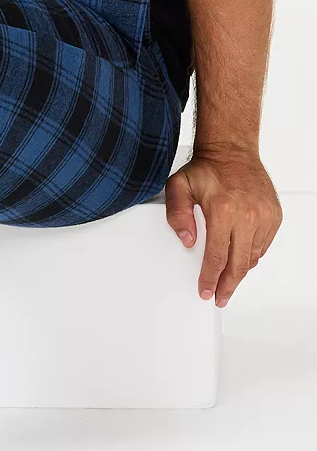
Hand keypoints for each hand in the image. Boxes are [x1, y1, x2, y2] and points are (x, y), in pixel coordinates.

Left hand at [164, 146, 281, 307]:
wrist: (232, 152)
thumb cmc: (205, 170)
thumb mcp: (178, 187)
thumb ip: (177, 215)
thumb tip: (188, 241)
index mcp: (224, 211)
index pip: (217, 257)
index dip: (210, 279)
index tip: (205, 292)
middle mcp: (248, 215)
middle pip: (238, 264)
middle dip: (227, 285)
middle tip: (219, 298)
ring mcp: (264, 216)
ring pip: (252, 257)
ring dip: (239, 273)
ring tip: (227, 283)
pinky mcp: (274, 215)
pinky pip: (263, 245)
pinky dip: (251, 257)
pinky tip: (239, 262)